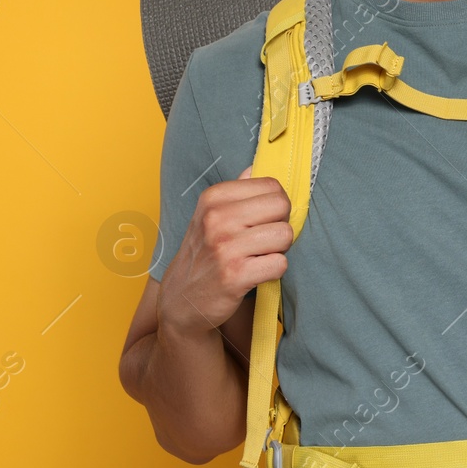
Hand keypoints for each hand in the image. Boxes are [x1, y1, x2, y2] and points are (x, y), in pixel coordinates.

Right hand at [157, 165, 292, 336]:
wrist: (181, 302)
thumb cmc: (203, 254)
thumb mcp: (210, 215)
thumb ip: (236, 190)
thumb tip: (258, 165)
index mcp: (214, 198)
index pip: (273, 186)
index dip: (275, 206)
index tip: (259, 221)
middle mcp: (217, 218)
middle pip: (283, 207)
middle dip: (279, 225)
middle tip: (260, 241)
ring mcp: (225, 247)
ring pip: (285, 235)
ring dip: (278, 250)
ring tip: (256, 257)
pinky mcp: (235, 275)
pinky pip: (280, 264)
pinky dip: (273, 271)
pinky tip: (254, 274)